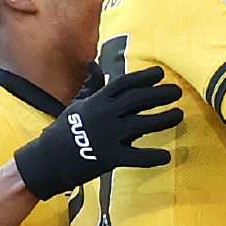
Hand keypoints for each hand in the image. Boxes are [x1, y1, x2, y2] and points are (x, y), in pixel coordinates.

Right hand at [14, 66, 183, 199]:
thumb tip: (94, 64)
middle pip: (138, 99)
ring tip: (179, 115)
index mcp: (97, 101)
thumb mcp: (76, 105)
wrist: (46, 161)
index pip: (124, 83)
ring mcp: (107, 136)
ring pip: (142, 124)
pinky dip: (152, 157)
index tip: (160, 74)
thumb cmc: (63, 131)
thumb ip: (91, 86)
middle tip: (177, 92)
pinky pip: (136, 157)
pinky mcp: (108, 158)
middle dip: (160, 94)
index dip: (143, 77)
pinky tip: (167, 156)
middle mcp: (104, 115)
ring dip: (164, 119)